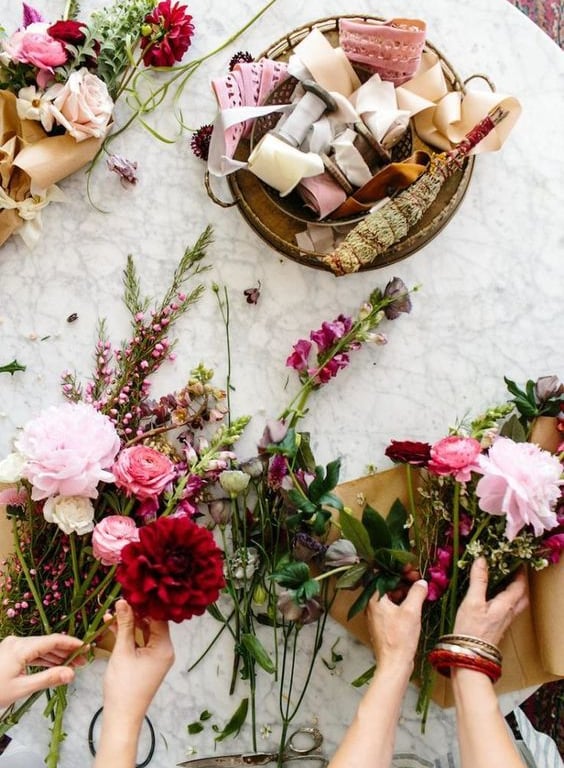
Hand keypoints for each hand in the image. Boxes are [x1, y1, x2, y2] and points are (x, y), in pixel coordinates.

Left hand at [0, 633, 86, 706]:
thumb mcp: (22, 689)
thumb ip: (48, 679)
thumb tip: (71, 674)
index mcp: (20, 647)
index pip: (52, 641)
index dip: (71, 643)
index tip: (86, 647)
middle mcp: (17, 642)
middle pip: (47, 643)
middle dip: (66, 651)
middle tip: (82, 661)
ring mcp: (13, 646)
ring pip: (40, 648)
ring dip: (56, 656)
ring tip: (72, 665)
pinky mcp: (10, 651)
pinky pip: (31, 652)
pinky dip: (43, 659)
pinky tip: (55, 665)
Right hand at [102, 600, 174, 725]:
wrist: (122, 717)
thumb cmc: (123, 687)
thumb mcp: (122, 651)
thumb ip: (124, 625)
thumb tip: (123, 601)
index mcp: (165, 647)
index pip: (159, 617)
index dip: (145, 604)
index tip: (132, 591)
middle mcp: (166, 650)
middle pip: (153, 623)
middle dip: (136, 612)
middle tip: (120, 599)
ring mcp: (158, 656)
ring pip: (145, 632)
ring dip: (130, 623)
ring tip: (113, 611)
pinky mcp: (149, 662)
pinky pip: (142, 642)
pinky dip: (130, 635)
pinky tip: (114, 625)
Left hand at [366, 579, 427, 670]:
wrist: (394, 664)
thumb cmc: (400, 638)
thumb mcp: (411, 611)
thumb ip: (417, 593)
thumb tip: (422, 582)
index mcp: (374, 598)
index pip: (383, 574)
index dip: (398, 569)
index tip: (412, 570)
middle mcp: (372, 605)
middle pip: (387, 585)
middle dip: (403, 580)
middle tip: (418, 579)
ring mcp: (377, 615)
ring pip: (390, 596)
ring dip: (403, 591)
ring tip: (418, 591)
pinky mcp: (383, 624)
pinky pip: (391, 607)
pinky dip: (402, 603)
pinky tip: (414, 604)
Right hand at [453, 557, 528, 645]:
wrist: (470, 656)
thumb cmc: (471, 630)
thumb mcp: (473, 602)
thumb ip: (478, 581)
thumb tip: (482, 560)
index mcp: (506, 604)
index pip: (520, 585)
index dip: (520, 572)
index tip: (516, 559)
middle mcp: (509, 613)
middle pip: (522, 595)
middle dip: (520, 582)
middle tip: (513, 570)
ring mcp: (504, 621)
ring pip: (516, 603)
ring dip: (514, 591)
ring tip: (504, 581)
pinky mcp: (497, 626)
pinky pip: (507, 609)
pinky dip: (506, 599)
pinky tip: (494, 597)